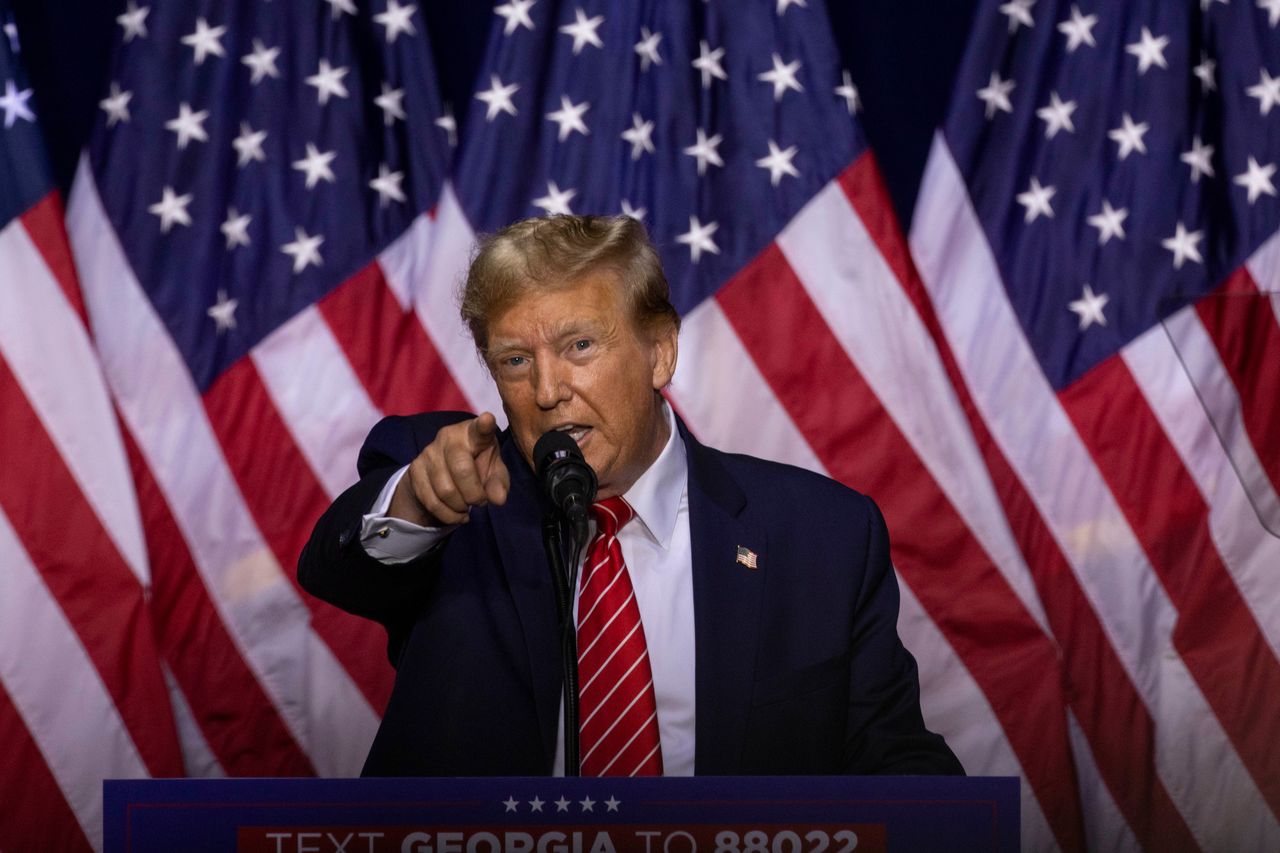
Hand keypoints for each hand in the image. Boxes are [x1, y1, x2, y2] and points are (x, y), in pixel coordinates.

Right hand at [388, 413, 510, 526]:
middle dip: (474, 495)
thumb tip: (498, 499)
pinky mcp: (415, 469)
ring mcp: (429, 452)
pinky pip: (431, 501)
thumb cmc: (478, 466)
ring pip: (445, 491)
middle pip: (461, 470)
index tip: (488, 419)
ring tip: (467, 507)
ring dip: (460, 507)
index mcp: (473, 433)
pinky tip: (457, 513)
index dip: (484, 425)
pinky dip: (448, 515)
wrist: (445, 471)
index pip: (480, 428)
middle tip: (480, 501)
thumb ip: (499, 484)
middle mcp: (449, 437)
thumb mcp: (494, 473)